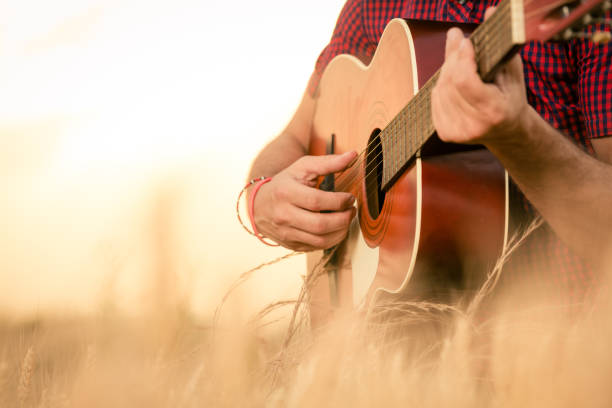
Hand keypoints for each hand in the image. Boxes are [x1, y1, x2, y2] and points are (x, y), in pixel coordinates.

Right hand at [252, 151, 357, 250]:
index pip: (317, 201)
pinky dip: (332, 239)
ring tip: (346, 219)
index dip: (339, 201)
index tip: (350, 198)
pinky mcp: (291, 245)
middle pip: (320, 224)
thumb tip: (353, 155)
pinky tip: (336, 228)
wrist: (259, 205)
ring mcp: (286, 233)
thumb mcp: (303, 168)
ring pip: (321, 240)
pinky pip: (317, 247)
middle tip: (352, 210)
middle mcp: (283, 215)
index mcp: (285, 193)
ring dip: (341, 231)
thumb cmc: (285, 183)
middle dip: (344, 219)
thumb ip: (329, 162)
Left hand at [431, 8, 529, 146]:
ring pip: (440, 90)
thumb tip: (488, 10)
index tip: (466, 41)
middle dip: (453, 59)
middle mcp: (474, 125)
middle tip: (458, 43)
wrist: (506, 132)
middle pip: (450, 82)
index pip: (465, 81)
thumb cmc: (510, 97)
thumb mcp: (510, 71)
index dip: (461, 58)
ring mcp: (458, 133)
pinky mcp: (446, 134)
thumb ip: (497, 44)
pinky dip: (441, 86)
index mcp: (494, 111)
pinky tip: (453, 82)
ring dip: (446, 71)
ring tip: (459, 62)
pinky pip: (434, 99)